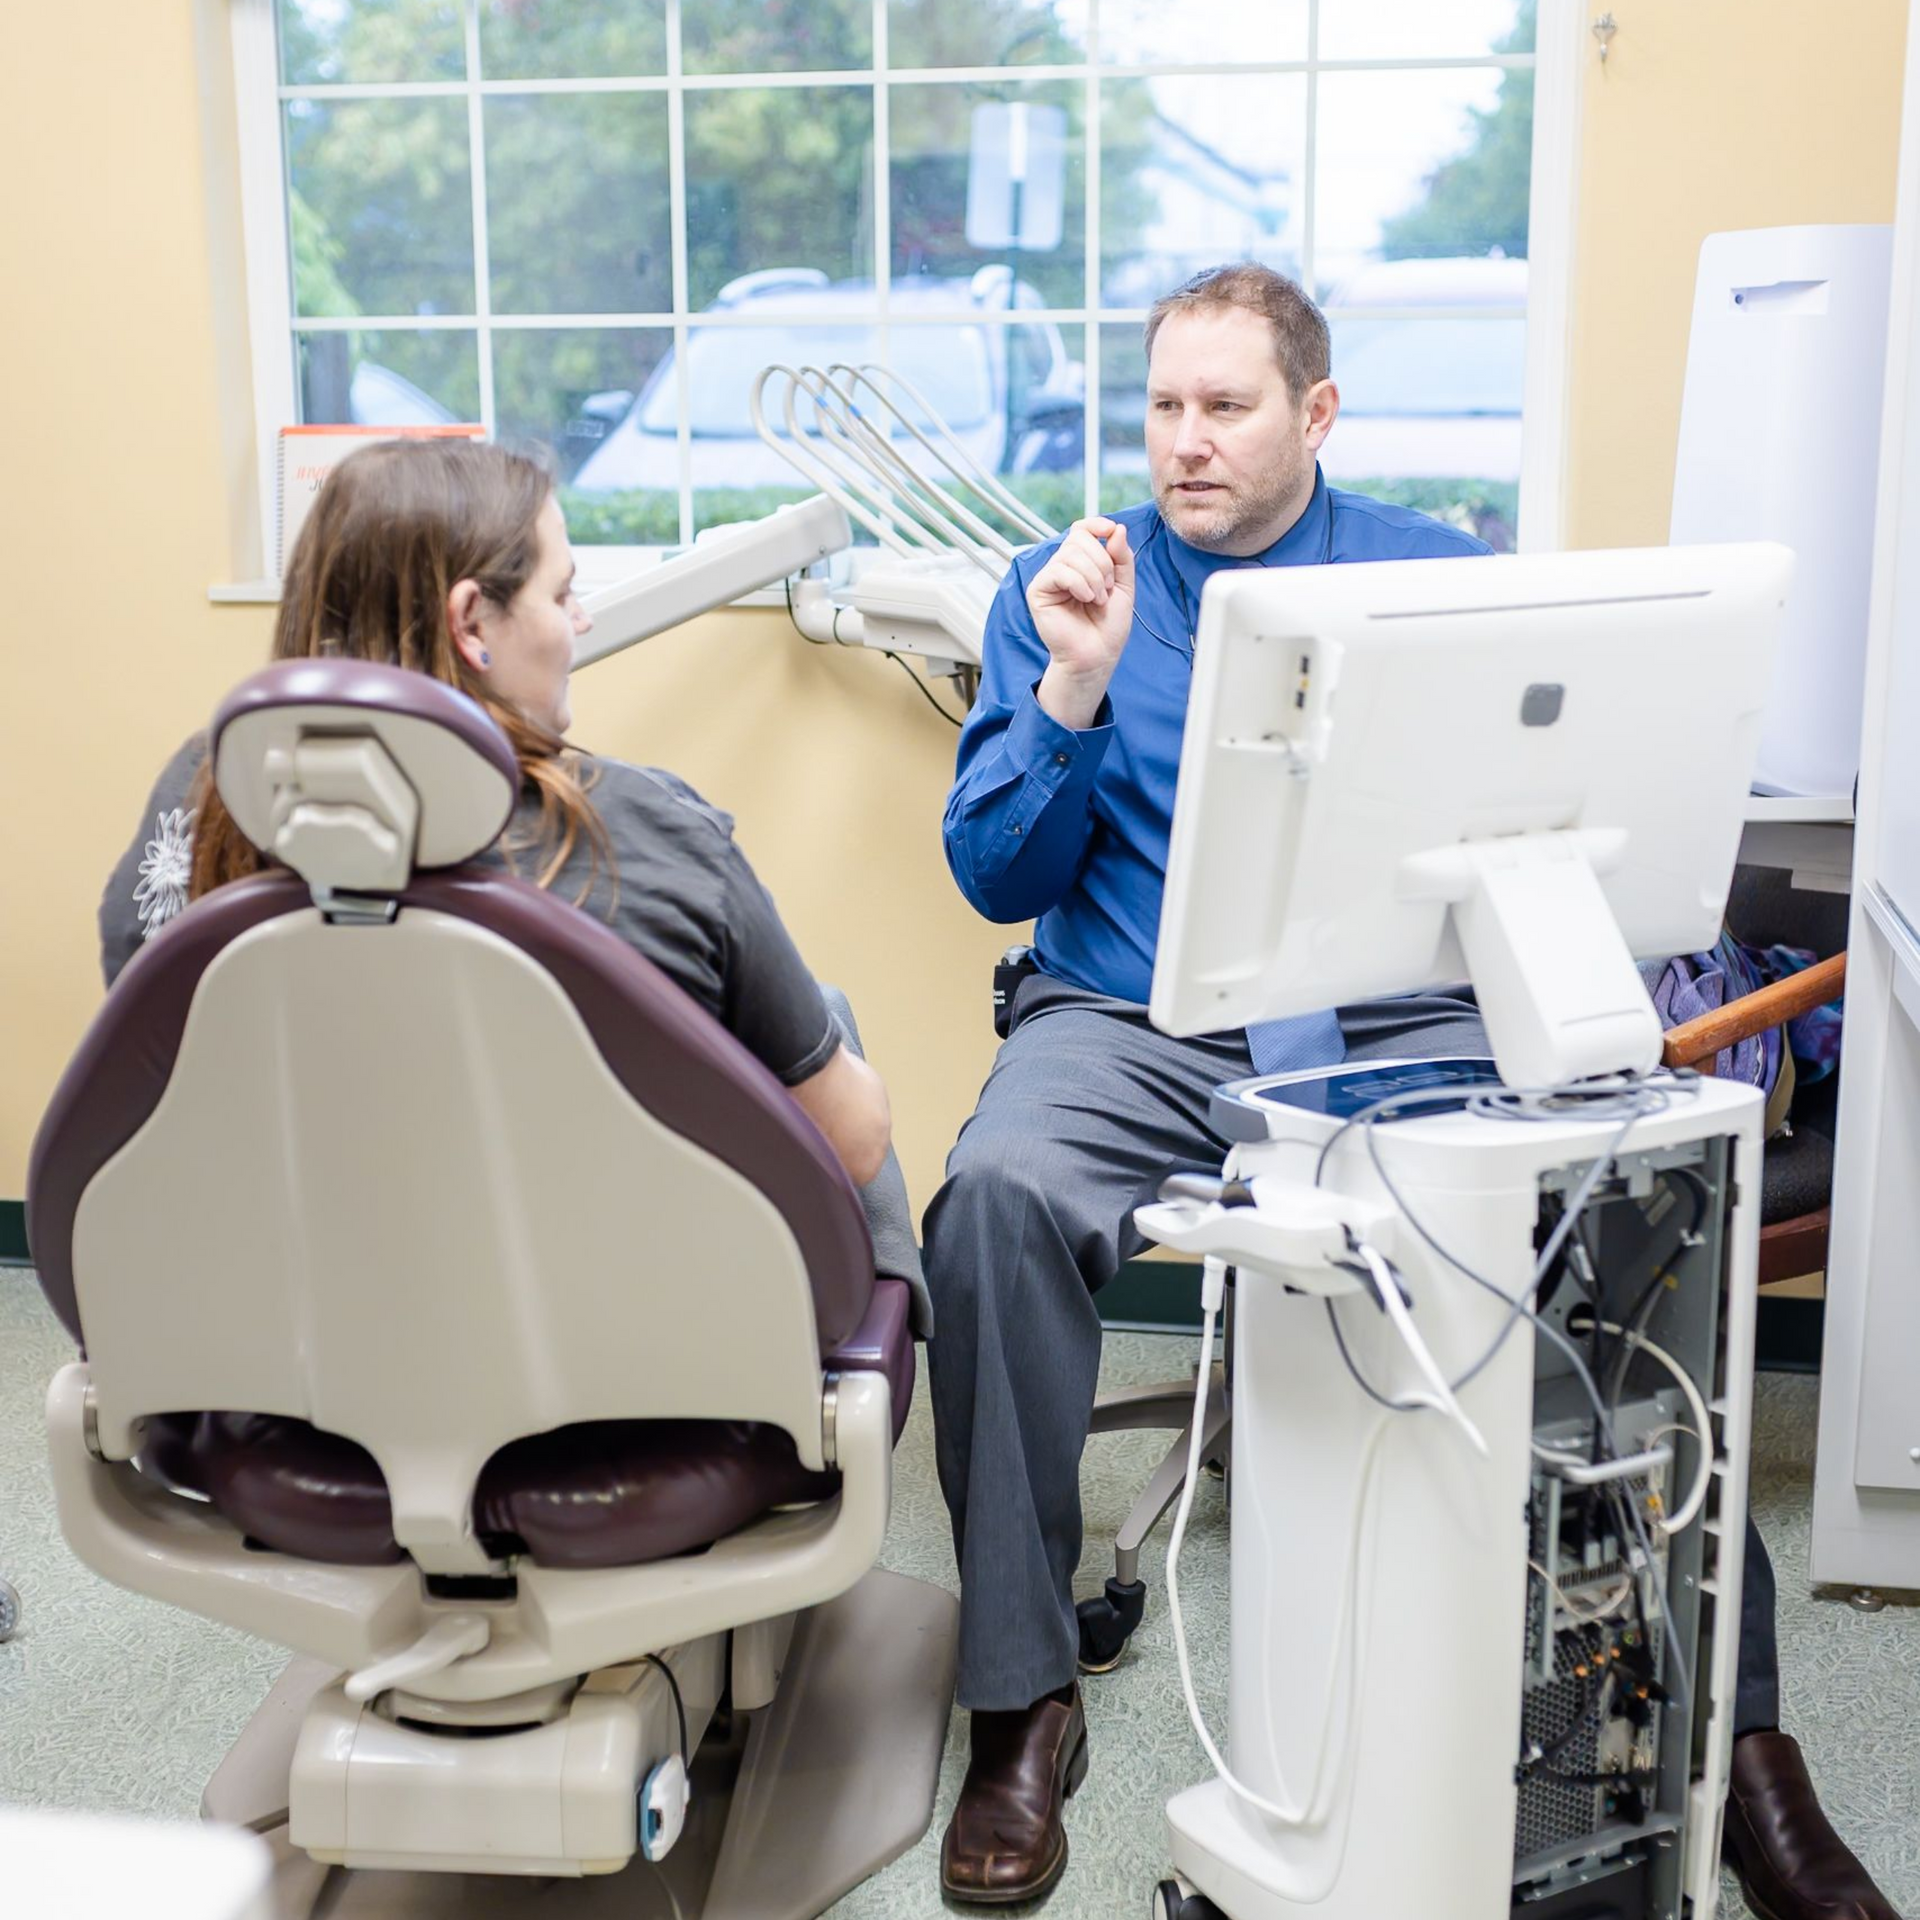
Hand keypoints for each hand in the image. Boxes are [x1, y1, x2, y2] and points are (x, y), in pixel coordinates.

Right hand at [1027, 518, 1134, 728]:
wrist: (1097, 655)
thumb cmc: (1108, 626)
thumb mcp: (1124, 586)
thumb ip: (1121, 557)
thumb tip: (1116, 528)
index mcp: (1081, 563)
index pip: (1082, 529)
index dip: (1095, 524)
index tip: (1110, 530)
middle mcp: (1062, 567)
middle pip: (1079, 539)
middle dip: (1102, 562)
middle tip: (1107, 589)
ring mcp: (1049, 578)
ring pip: (1071, 554)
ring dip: (1094, 577)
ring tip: (1098, 600)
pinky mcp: (1038, 591)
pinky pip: (1059, 571)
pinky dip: (1079, 583)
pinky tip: (1085, 599)